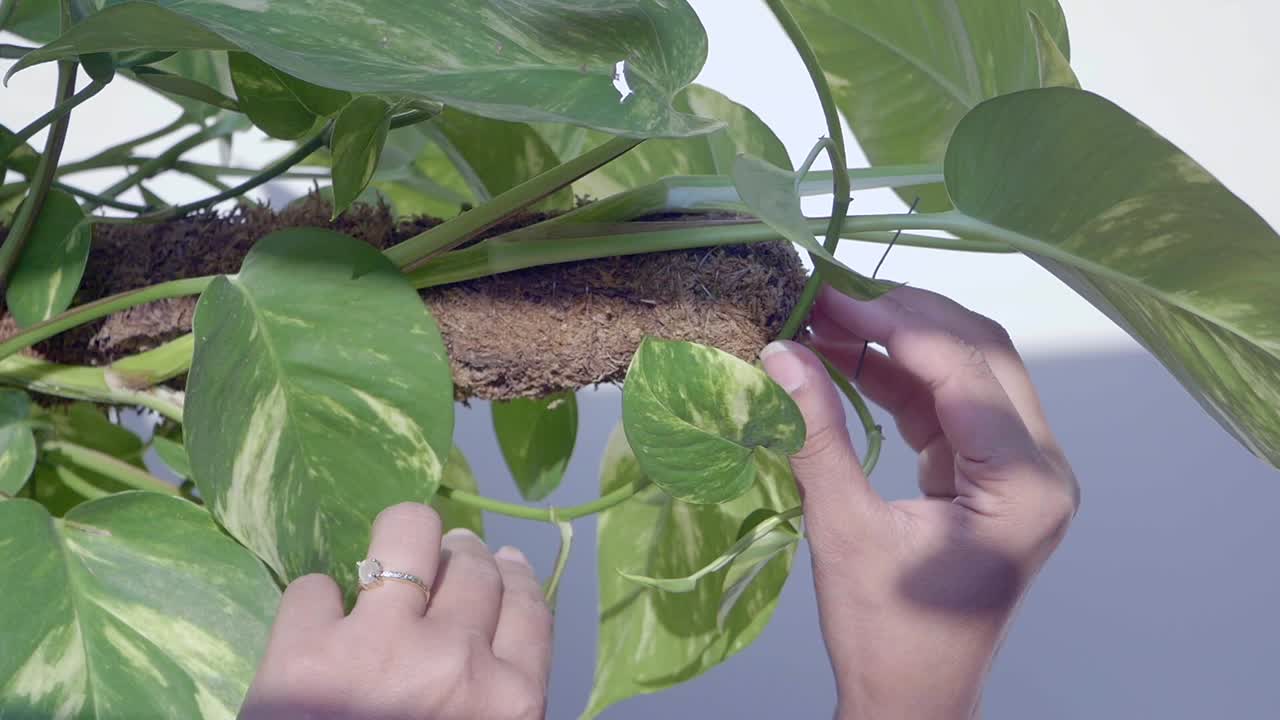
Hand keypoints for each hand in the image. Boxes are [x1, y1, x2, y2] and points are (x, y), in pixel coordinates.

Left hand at [240, 503, 551, 719]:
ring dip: (402, 535)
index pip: (530, 609)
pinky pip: (313, 588)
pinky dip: (313, 603)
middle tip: (447, 557)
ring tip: (390, 549)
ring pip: (406, 533)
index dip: (516, 578)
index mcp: (510, 702)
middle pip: (475, 567)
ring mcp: (380, 645)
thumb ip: (501, 702)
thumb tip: (490, 646)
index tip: (505, 564)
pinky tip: (315, 621)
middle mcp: (456, 658)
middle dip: (462, 555)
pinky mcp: (304, 648)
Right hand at [760, 287, 1078, 719]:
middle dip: (905, 317)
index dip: (895, 324)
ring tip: (828, 322)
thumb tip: (781, 353)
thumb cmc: (888, 634)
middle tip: (828, 297)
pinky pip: (951, 406)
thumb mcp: (846, 531)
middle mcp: (1041, 469)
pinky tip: (847, 362)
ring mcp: (1020, 472)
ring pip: (968, 372)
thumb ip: (817, 436)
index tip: (827, 300)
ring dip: (901, 342)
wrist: (912, 700)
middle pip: (982, 356)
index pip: (966, 371)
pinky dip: (901, 379)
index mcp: (1025, 486)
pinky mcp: (991, 478)